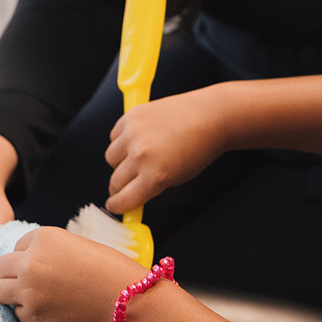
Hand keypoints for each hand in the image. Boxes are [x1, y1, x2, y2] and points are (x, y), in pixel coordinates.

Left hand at [0, 225, 147, 321]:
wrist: (127, 303)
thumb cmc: (111, 272)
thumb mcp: (78, 246)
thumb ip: (50, 250)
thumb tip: (31, 262)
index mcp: (43, 237)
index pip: (19, 245)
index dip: (31, 256)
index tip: (47, 266)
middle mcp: (30, 261)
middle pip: (2, 266)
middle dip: (15, 274)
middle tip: (35, 283)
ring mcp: (28, 290)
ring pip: (0, 290)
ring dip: (14, 294)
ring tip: (36, 298)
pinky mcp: (32, 316)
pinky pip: (16, 313)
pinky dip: (28, 314)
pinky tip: (50, 311)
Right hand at [105, 87, 228, 214]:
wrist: (210, 116)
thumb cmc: (199, 148)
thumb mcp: (177, 178)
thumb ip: (151, 187)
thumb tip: (130, 193)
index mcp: (155, 175)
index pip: (123, 200)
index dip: (119, 205)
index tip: (117, 205)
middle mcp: (141, 154)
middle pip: (115, 181)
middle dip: (120, 186)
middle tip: (129, 183)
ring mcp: (133, 134)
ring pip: (111, 158)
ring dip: (120, 162)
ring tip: (139, 156)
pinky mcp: (130, 116)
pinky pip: (114, 137)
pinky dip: (122, 141)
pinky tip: (139, 139)